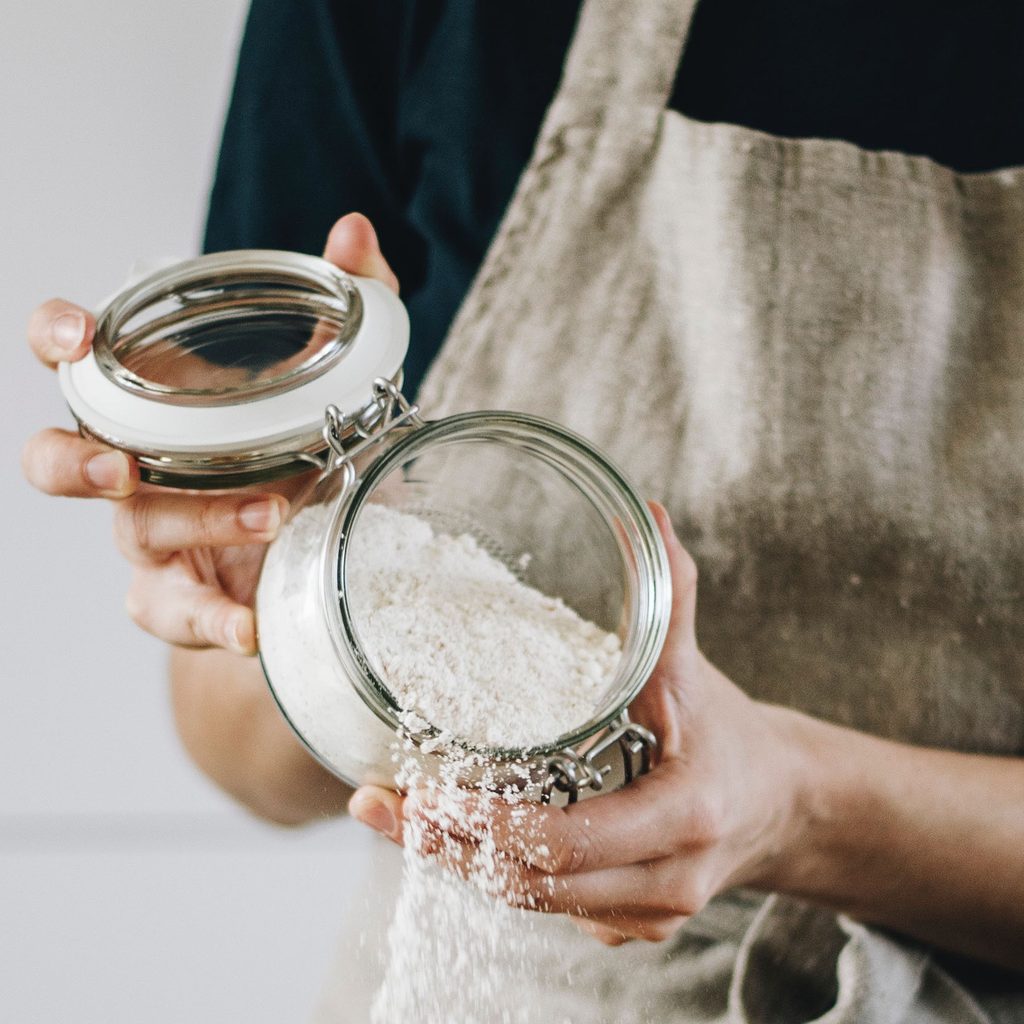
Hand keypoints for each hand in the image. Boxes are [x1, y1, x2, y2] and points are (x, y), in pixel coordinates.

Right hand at [22, 213, 399, 653]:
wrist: (312, 539)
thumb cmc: (303, 442)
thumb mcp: (334, 373)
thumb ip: (348, 299)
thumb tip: (354, 231)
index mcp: (153, 402)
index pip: (72, 360)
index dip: (55, 339)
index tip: (75, 334)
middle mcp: (134, 466)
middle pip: (61, 462)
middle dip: (79, 463)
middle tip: (128, 467)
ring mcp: (152, 534)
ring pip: (126, 534)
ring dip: (186, 524)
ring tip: (265, 518)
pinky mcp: (184, 593)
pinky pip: (175, 612)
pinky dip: (213, 619)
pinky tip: (252, 625)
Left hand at [349, 503, 813, 944]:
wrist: (779, 804)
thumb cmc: (728, 732)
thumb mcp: (698, 668)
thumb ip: (670, 594)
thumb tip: (646, 513)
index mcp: (682, 816)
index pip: (566, 840)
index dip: (486, 824)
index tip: (420, 793)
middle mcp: (664, 882)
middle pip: (532, 884)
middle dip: (447, 847)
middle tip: (377, 807)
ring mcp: (645, 915)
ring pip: (531, 904)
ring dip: (461, 862)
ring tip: (397, 817)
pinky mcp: (628, 926)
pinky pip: (549, 907)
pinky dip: (498, 872)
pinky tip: (455, 835)